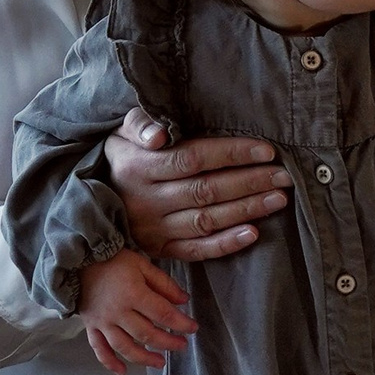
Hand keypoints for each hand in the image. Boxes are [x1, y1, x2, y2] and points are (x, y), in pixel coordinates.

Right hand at [80, 248, 194, 374]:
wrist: (79, 261)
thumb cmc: (114, 261)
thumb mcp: (143, 265)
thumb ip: (164, 284)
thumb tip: (184, 300)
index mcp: (133, 293)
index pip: (162, 313)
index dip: (180, 323)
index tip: (193, 328)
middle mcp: (118, 312)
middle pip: (146, 333)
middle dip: (167, 342)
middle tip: (182, 345)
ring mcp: (103, 322)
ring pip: (124, 346)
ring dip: (144, 358)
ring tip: (160, 363)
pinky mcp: (91, 327)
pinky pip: (100, 349)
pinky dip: (110, 362)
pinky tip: (122, 372)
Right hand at [105, 107, 287, 261]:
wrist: (90, 198)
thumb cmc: (120, 156)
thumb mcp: (122, 131)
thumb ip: (141, 124)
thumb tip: (158, 135)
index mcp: (139, 167)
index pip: (193, 159)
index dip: (232, 154)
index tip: (266, 151)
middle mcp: (146, 201)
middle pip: (206, 191)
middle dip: (250, 183)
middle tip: (284, 177)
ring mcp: (153, 229)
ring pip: (206, 221)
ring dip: (246, 211)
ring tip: (278, 200)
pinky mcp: (159, 249)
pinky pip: (196, 251)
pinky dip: (225, 244)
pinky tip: (252, 234)